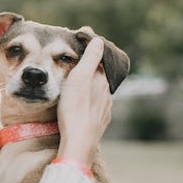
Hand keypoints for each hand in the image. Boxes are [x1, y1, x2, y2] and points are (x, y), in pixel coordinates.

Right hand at [56, 37, 111, 165]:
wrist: (78, 142)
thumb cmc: (75, 109)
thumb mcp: (79, 78)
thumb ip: (90, 58)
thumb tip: (98, 40)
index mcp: (102, 81)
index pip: (99, 62)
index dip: (91, 56)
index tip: (80, 51)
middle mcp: (107, 94)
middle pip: (99, 78)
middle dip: (90, 73)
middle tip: (76, 69)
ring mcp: (105, 110)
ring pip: (98, 94)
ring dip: (90, 89)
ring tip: (77, 88)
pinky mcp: (99, 123)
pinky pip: (96, 108)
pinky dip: (89, 103)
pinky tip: (82, 107)